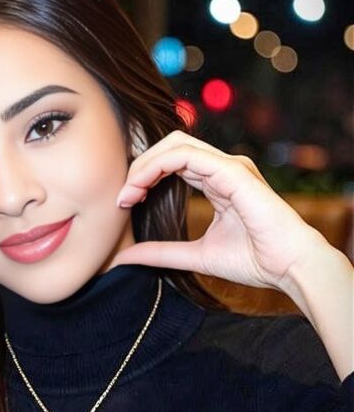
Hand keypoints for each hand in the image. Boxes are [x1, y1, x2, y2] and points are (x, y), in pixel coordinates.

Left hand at [111, 130, 326, 290]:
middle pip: (169, 146)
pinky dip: (157, 166)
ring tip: (128, 193)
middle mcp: (222, 168)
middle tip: (122, 197)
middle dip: (139, 166)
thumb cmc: (254, 260)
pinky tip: (141, 187)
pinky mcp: (232, 171)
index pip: (171, 162)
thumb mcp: (195, 256)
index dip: (143, 176)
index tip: (124, 203)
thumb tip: (125, 257)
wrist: (288, 267)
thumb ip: (161, 253)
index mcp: (216, 181)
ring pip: (174, 144)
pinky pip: (185, 156)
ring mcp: (228, 166)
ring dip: (144, 165)